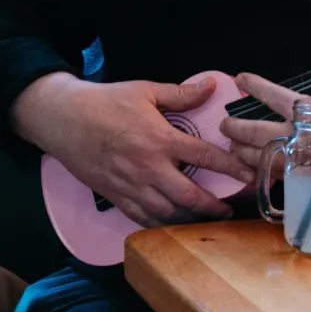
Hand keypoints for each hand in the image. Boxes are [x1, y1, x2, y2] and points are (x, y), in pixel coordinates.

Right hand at [12, 72, 254, 227]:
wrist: (62, 119)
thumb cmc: (105, 102)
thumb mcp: (145, 90)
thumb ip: (181, 93)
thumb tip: (211, 86)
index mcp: (160, 140)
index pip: (204, 157)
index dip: (231, 168)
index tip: (248, 176)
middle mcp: (149, 168)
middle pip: (189, 197)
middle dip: (214, 206)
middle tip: (231, 209)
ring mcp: (131, 186)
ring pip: (167, 214)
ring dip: (190, 220)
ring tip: (207, 220)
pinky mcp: (115, 197)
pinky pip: (143, 219)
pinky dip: (162, 225)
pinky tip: (174, 224)